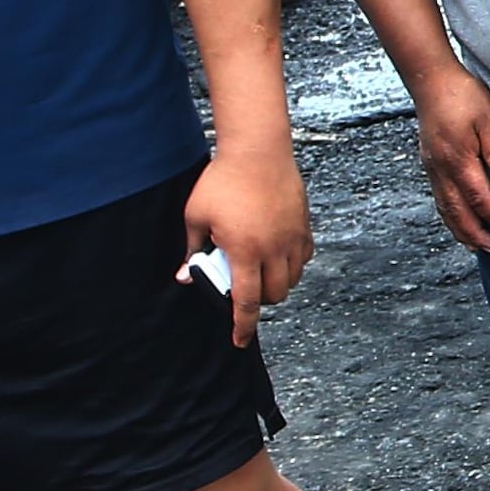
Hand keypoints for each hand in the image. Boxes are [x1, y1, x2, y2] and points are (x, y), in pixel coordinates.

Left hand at [185, 141, 310, 346]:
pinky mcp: (304, 225)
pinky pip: (304, 258)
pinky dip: (292, 265)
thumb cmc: (223, 180)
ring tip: (260, 271)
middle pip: (274, 296)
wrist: (257, 149)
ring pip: (292, 280)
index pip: (246, 302)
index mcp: (244, 251)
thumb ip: (192, 250)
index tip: (239, 341)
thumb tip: (186, 275)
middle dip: (260, 302)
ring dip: (276, 284)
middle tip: (244, 289)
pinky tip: (277, 254)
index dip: (243, 326)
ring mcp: (292, 238)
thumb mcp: (196, 216)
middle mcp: (273, 249)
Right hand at [409, 66, 489, 255]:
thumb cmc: (461, 94)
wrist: (430, 79)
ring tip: (475, 244)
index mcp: (458, 159)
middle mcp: (441, 168)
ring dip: (460, 229)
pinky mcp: (429, 163)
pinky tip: (457, 219)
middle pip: (457, 211)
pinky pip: (438, 197)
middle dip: (475, 233)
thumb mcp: (488, 117)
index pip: (479, 197)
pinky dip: (448, 215)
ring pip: (444, 208)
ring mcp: (432, 167)